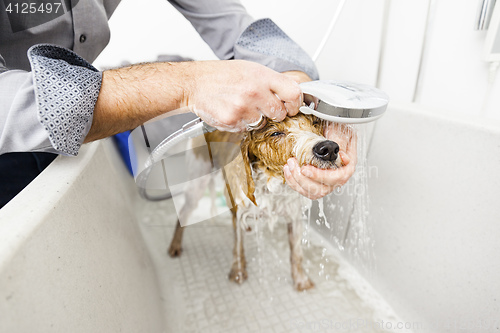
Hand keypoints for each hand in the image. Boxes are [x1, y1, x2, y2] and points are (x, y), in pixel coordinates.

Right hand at [183, 60, 302, 131]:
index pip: (293, 93)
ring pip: (262, 123)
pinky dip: (241, 123)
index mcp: (262, 76)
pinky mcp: (232, 120)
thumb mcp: (251, 69)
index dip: (295, 103)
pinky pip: (246, 129)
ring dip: (256, 118)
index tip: (291, 106)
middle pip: (280, 113)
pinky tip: (233, 111)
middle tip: (262, 106)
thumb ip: (272, 81)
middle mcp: (254, 91)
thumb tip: (293, 92)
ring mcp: (243, 107)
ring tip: (243, 106)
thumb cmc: (223, 75)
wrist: (195, 82)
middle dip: (274, 113)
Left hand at [283, 123, 357, 199]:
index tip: (305, 169)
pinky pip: (304, 190)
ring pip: (311, 192)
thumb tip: (340, 154)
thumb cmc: (337, 134)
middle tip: (293, 163)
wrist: (331, 135)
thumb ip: (340, 142)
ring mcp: (326, 183)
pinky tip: (288, 171)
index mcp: (346, 168)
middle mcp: (337, 179)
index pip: (336, 178)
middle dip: (302, 178)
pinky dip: (293, 182)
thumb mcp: (340, 133)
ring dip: (296, 180)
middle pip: (321, 189)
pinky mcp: (315, 184)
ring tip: (289, 165)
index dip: (320, 176)